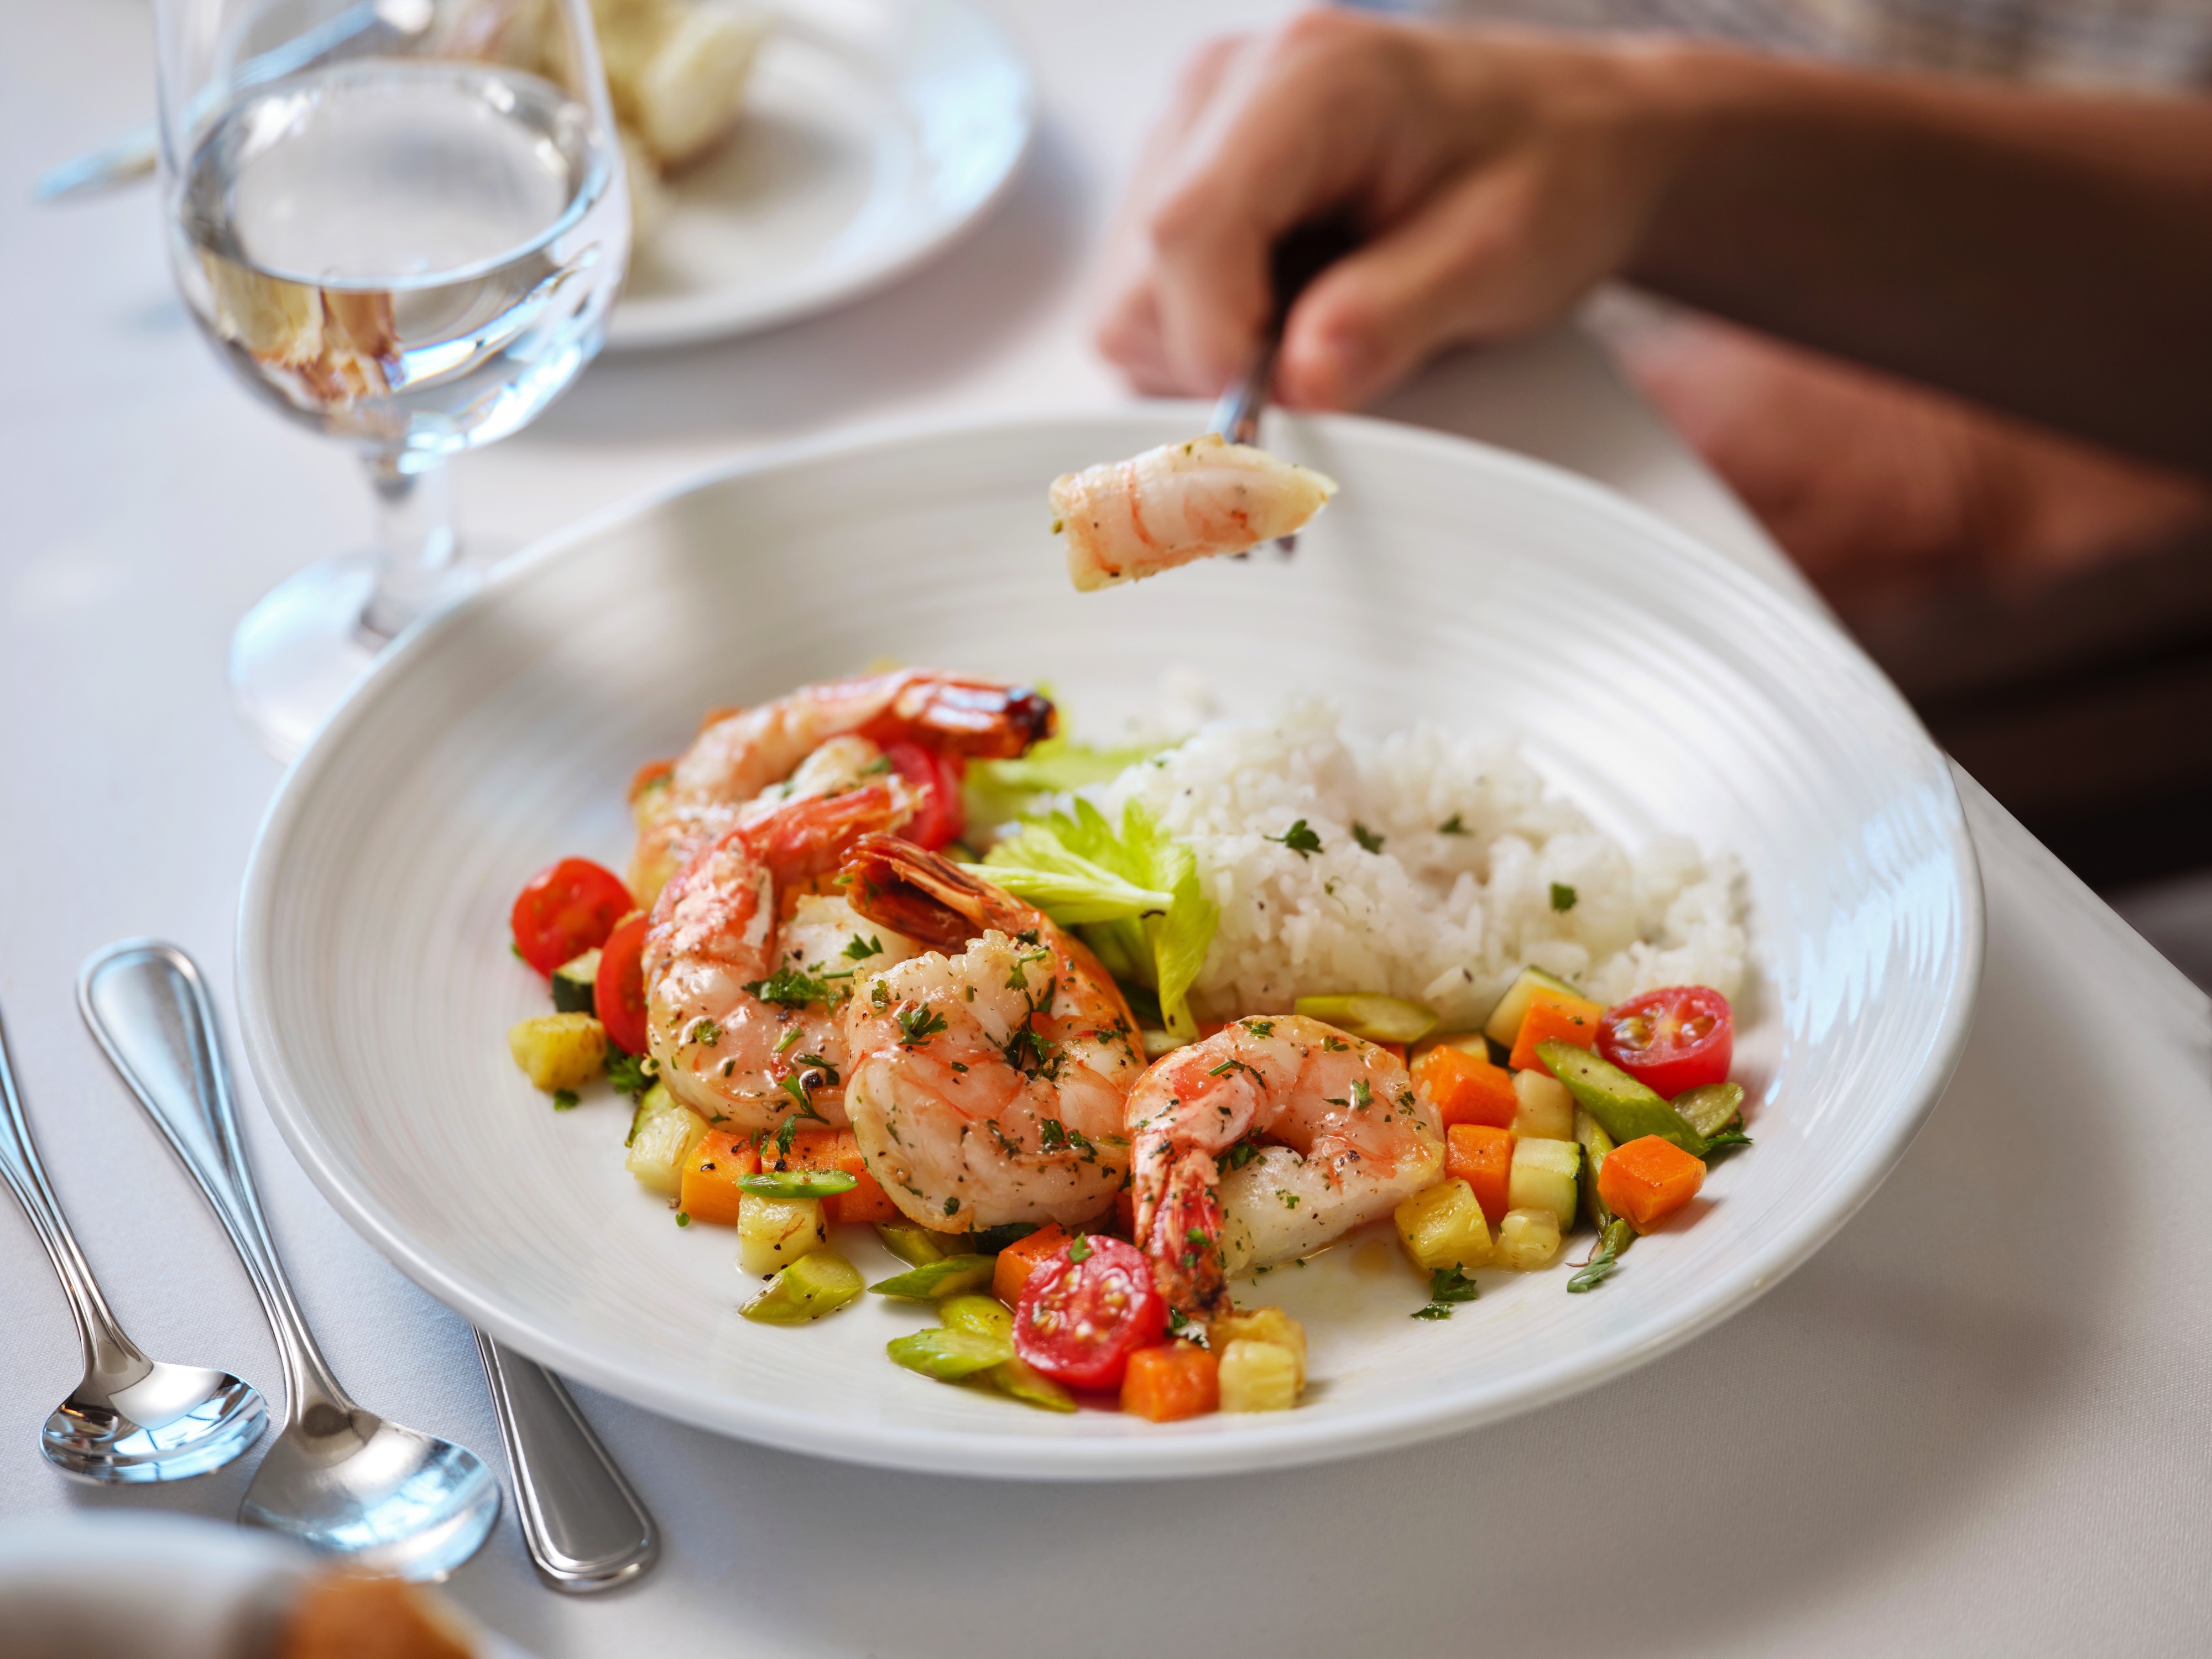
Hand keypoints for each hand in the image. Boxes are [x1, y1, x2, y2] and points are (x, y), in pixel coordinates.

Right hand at [1094, 11, 1693, 408]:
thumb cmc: (1549, 171)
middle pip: (1138, 282)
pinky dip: (1219, 332)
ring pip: (1131, 302)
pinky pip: (1150, 300)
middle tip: (1326, 359)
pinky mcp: (1183, 178)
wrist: (1568, 136)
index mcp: (1303, 81)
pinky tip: (1297, 302)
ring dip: (1219, 349)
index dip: (1215, 347)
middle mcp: (1222, 90)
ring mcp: (1190, 132)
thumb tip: (1297, 381)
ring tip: (1324, 316)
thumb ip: (1394, 316)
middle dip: (1220, 358)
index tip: (1277, 404)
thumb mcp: (1499, 256)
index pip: (1188, 231)